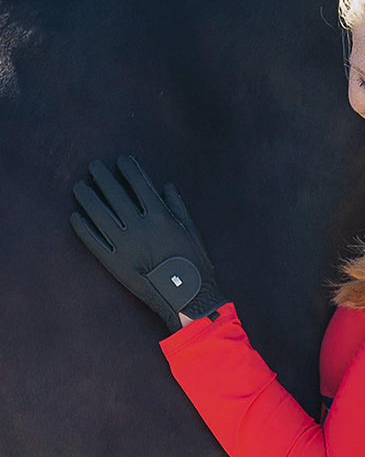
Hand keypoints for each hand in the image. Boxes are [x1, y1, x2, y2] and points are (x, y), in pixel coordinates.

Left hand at [71, 155, 228, 332]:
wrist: (185, 297)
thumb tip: (166, 185)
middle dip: (103, 177)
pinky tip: (76, 216)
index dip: (129, 169)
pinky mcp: (114, 262)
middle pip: (116, 195)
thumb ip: (178, 205)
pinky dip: (83, 228)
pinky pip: (93, 241)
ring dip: (87, 198)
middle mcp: (140, 226)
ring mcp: (124, 244)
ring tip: (79, 186)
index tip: (120, 159)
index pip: (140, 184)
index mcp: (162, 215)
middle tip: (93, 166)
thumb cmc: (195, 262)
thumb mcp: (191, 229)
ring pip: (99, 215)